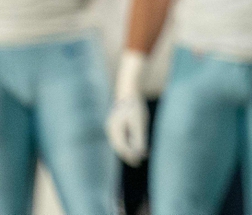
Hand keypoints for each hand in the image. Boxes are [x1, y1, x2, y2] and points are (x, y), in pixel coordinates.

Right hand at [106, 50, 148, 165]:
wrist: (128, 90)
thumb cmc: (135, 106)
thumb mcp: (139, 122)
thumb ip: (139, 138)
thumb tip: (140, 153)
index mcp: (115, 130)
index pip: (121, 148)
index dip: (130, 156)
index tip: (138, 162)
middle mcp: (111, 129)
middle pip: (119, 146)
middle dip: (129, 154)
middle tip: (138, 162)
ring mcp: (112, 126)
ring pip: (119, 141)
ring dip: (128, 148)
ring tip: (139, 154)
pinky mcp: (116, 123)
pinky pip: (121, 135)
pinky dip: (128, 140)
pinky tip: (136, 142)